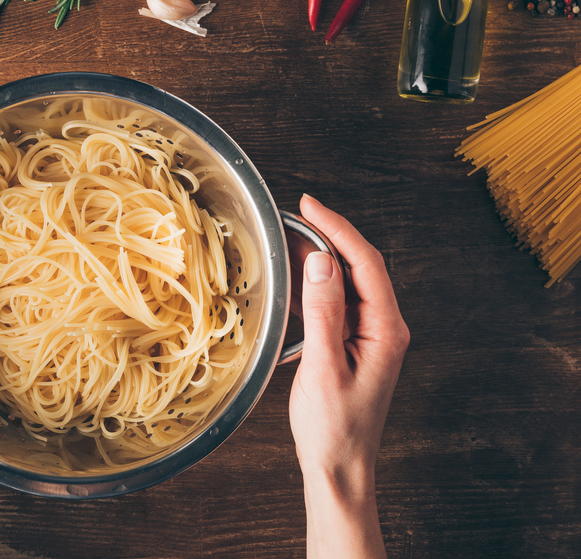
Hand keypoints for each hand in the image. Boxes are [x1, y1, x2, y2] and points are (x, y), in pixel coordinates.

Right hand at [288, 195, 408, 558]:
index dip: (337, 229)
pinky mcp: (351, 344)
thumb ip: (324, 313)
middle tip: (293, 215)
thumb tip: (322, 263)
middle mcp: (383, 327)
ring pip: (345, 283)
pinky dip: (312, 286)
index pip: (365, 264)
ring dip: (317, 260)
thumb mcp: (324, 368)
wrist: (339, 467)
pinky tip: (290, 281)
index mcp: (386, 330)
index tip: (309, 205)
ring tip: (286, 242)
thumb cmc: (334, 428)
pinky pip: (334, 303)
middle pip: (358, 266)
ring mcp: (368, 335)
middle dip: (328, 236)